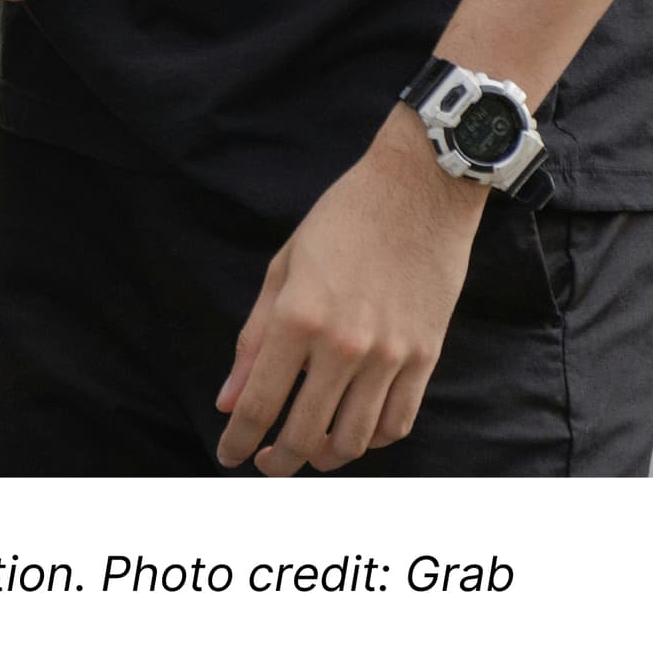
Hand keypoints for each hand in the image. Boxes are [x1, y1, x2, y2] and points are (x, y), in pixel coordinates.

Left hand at [212, 111, 486, 474]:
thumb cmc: (342, 220)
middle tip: (265, 463)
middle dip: (278, 460)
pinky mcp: (425, 356)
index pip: (259, 404)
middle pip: (305, 433)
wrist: (419, 189)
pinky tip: (352, 433)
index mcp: (298, 318)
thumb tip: (228, 399)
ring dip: (324, 457)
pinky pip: (397, 422)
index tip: (227, 456)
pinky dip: (371, 440)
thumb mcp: (283, 268)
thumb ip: (254, 339)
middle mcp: (344, 345)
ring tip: (307, 451)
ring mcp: (390, 355)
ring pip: (354, 439)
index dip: (237, 441)